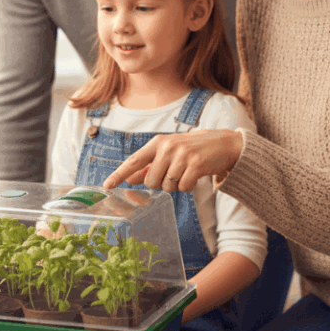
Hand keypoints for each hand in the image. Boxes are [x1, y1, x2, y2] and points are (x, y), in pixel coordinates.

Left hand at [102, 129, 243, 191]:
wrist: (223, 144)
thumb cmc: (192, 150)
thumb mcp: (169, 153)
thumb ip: (149, 166)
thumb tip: (130, 178)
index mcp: (158, 143)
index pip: (134, 160)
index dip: (119, 174)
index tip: (107, 185)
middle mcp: (167, 147)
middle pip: (151, 181)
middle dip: (160, 184)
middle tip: (174, 173)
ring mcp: (182, 155)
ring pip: (167, 186)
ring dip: (176, 185)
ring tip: (185, 172)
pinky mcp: (196, 164)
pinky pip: (183, 187)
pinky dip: (188, 186)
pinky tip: (194, 175)